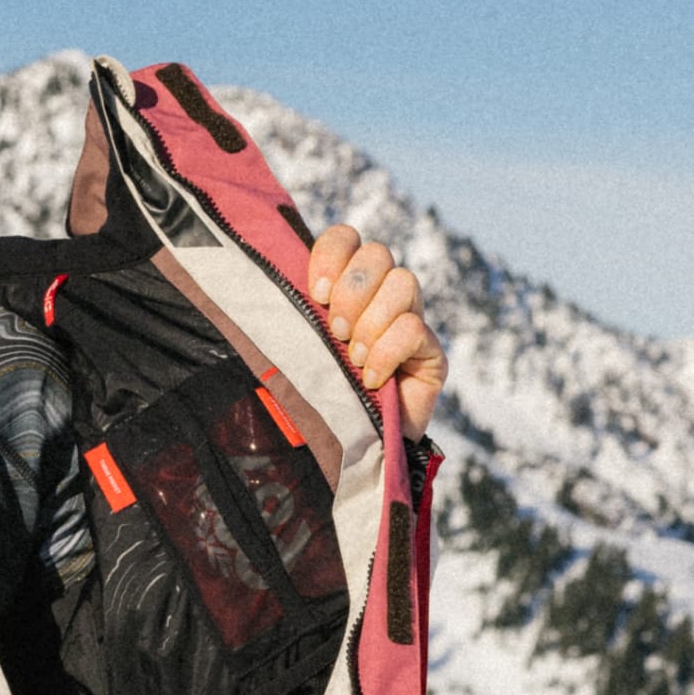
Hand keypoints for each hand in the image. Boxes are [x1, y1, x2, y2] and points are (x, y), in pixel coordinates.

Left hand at [306, 224, 446, 439]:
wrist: (350, 456)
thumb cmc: (315, 402)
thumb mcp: (296, 353)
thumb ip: (291, 317)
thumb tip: (261, 283)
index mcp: (345, 289)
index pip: (347, 238)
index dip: (333, 254)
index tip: (315, 292)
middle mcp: (381, 298)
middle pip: (377, 254)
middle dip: (352, 291)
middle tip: (335, 331)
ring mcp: (410, 322)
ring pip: (403, 282)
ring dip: (371, 322)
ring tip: (353, 359)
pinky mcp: (431, 354)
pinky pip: (414, 329)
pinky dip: (388, 353)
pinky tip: (372, 380)